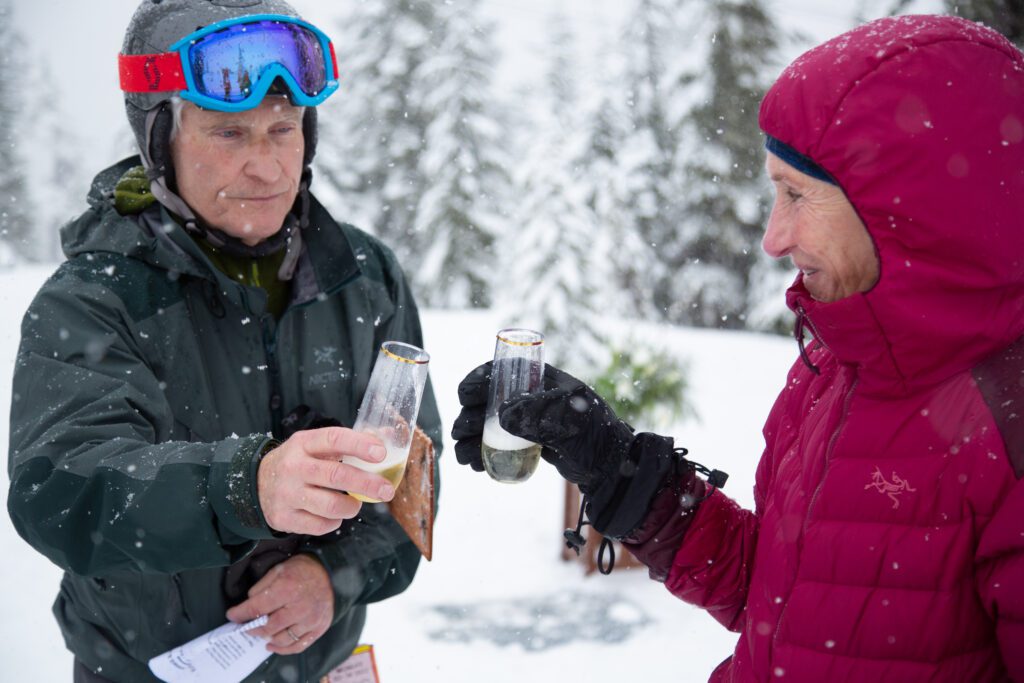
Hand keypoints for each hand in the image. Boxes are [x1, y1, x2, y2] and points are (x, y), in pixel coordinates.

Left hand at [226, 554, 332, 654]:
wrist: (331, 572)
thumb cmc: (304, 569)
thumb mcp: (279, 569)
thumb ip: (262, 587)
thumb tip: (250, 603)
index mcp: (287, 589)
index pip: (257, 608)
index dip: (240, 613)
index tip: (232, 615)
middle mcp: (299, 607)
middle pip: (268, 627)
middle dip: (253, 628)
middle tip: (246, 626)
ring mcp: (311, 620)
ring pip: (282, 639)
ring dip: (268, 638)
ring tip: (262, 634)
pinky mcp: (319, 627)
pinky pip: (299, 645)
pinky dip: (284, 649)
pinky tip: (274, 645)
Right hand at [258, 427, 394, 534]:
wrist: (255, 484)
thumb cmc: (298, 462)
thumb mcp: (315, 445)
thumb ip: (351, 441)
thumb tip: (388, 435)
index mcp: (303, 443)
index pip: (334, 439)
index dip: (360, 445)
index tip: (381, 453)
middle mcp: (293, 467)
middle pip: (337, 475)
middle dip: (367, 484)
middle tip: (387, 490)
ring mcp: (287, 494)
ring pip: (331, 505)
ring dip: (352, 507)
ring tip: (356, 504)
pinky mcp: (284, 518)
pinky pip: (320, 525)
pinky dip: (334, 522)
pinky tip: (334, 514)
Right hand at [452, 362, 633, 492]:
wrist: (609, 467)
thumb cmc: (595, 435)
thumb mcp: (570, 419)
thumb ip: (538, 414)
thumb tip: (501, 415)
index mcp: (540, 380)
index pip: (500, 371)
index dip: (477, 381)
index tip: (464, 397)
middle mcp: (529, 397)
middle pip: (486, 401)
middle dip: (469, 417)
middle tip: (461, 435)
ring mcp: (526, 421)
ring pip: (487, 425)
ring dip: (470, 439)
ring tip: (465, 458)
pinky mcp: (525, 443)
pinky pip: (496, 444)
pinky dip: (482, 453)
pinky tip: (476, 466)